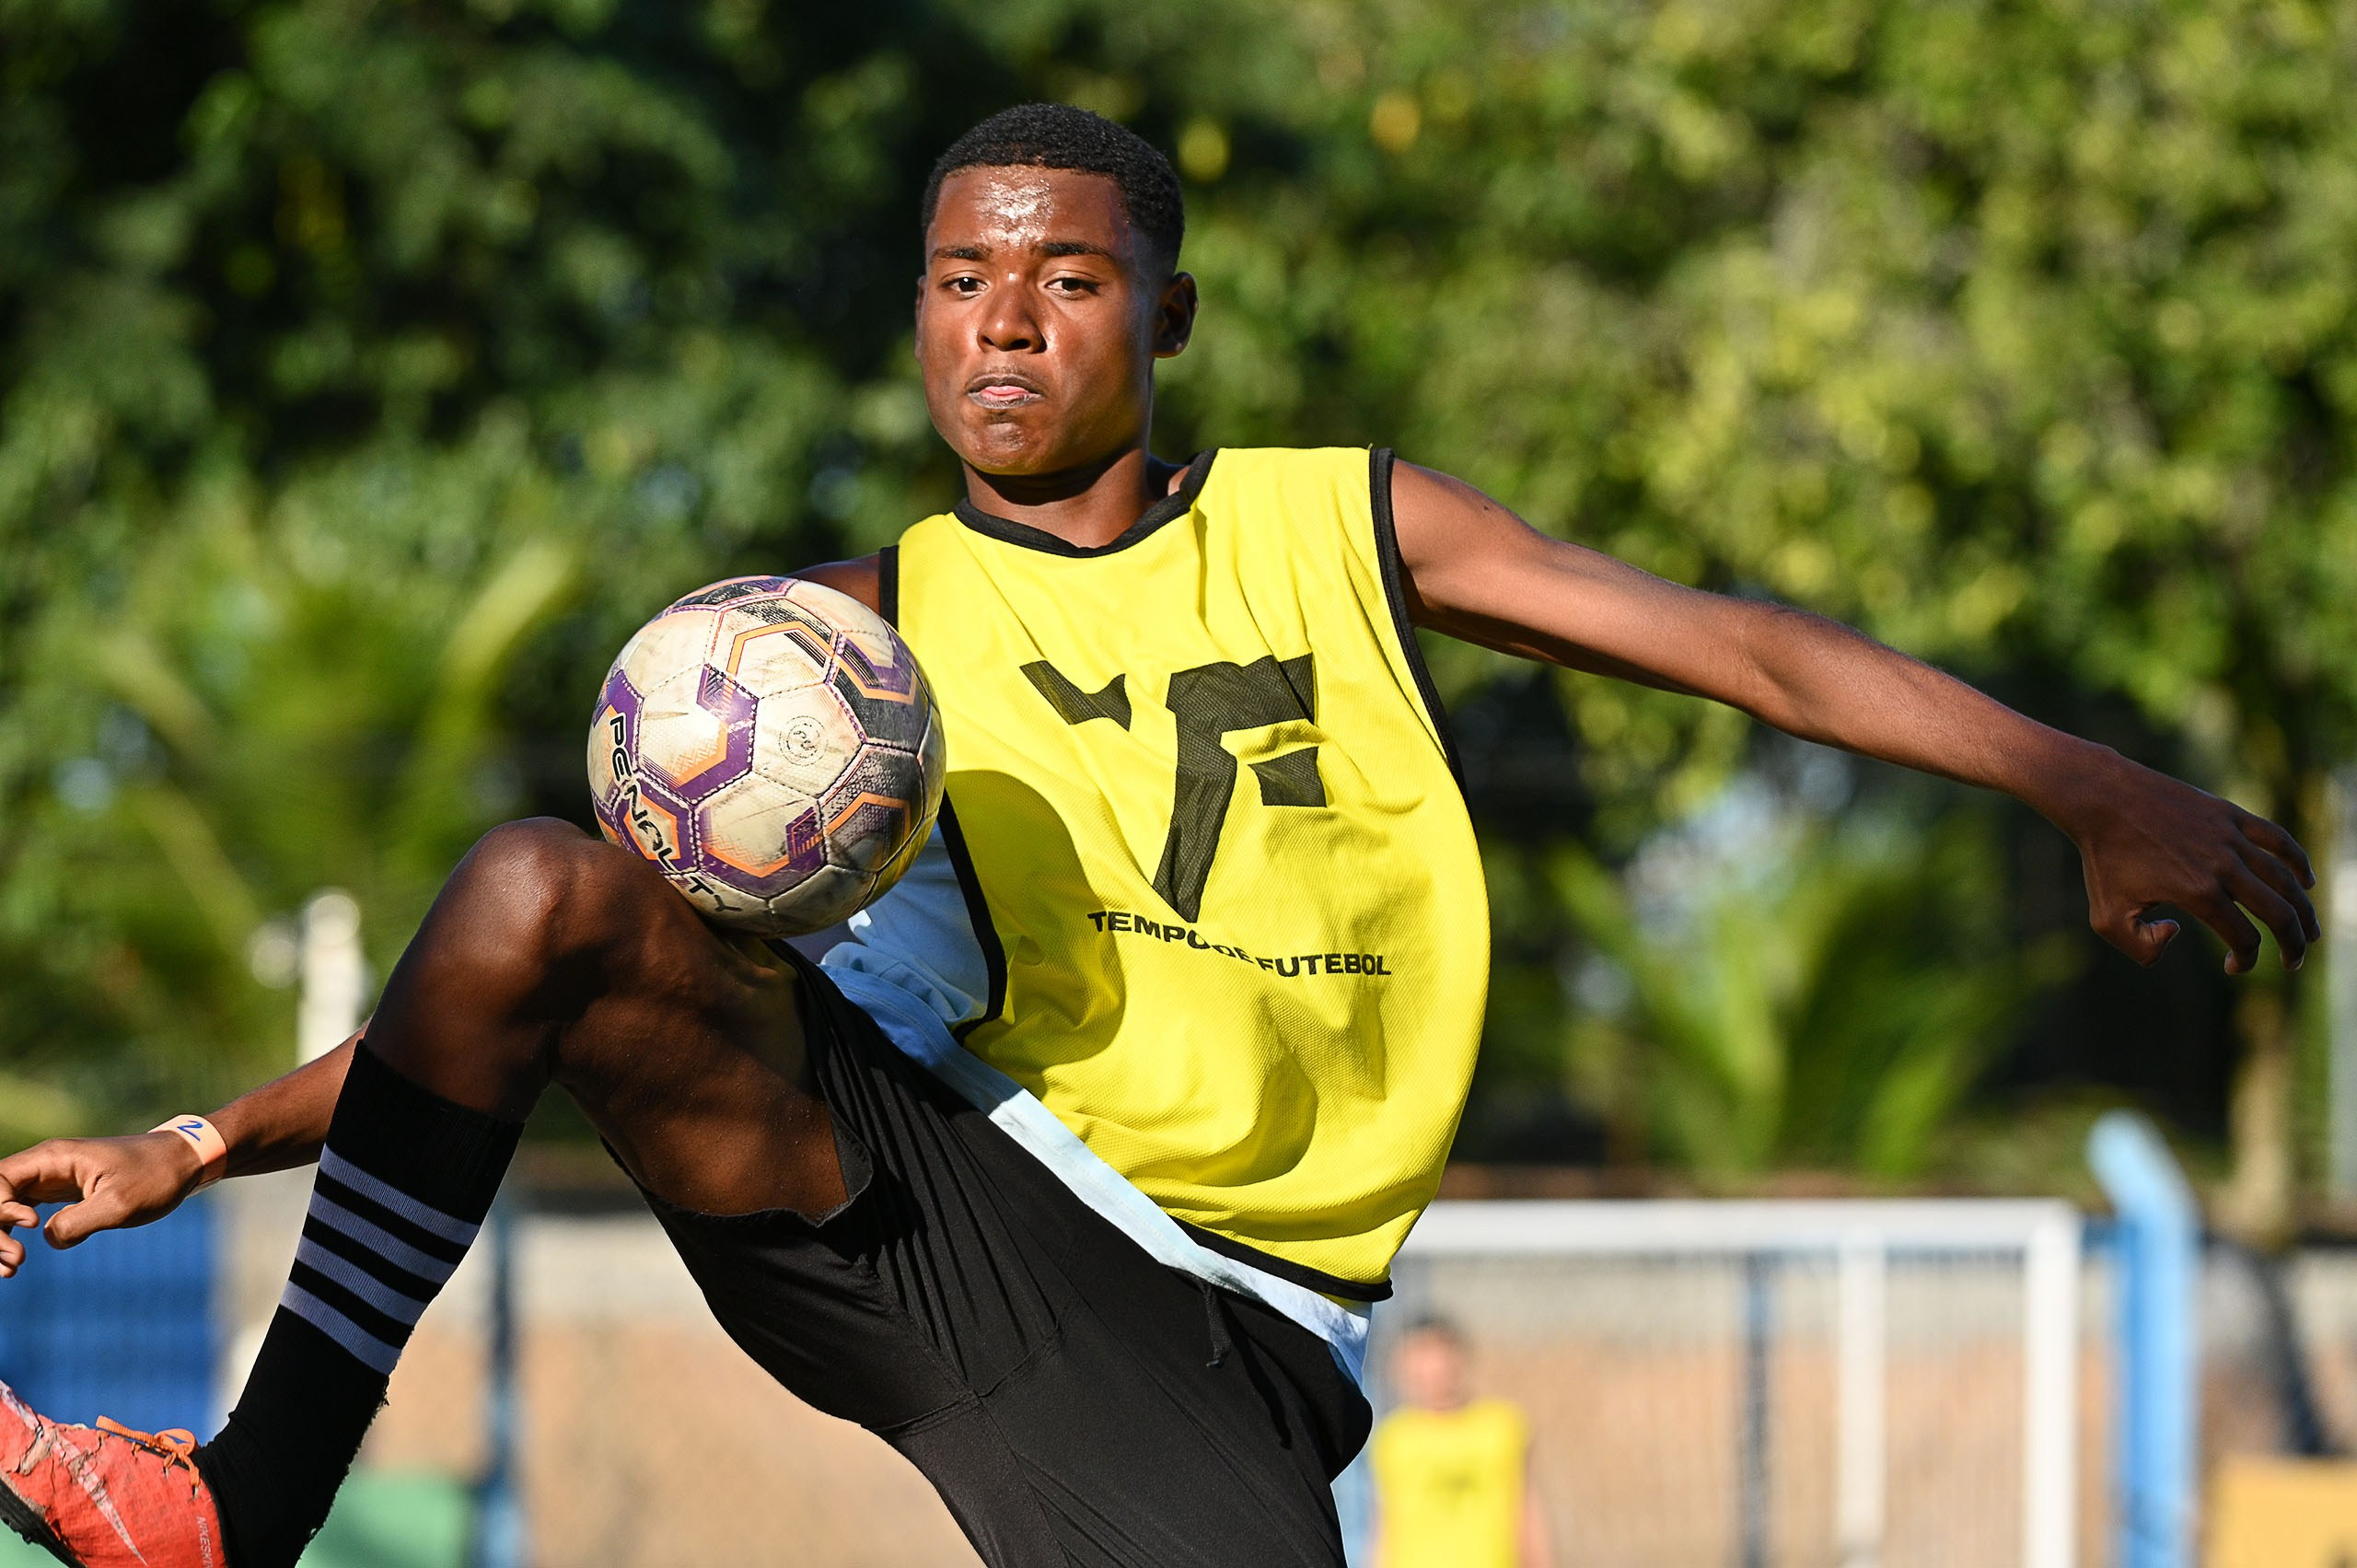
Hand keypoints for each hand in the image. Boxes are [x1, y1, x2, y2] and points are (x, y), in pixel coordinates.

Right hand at [0, 1132, 206, 1277]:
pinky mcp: (61, 1193)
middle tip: (15, 1264)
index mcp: (53, 1158)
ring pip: (5, 1206)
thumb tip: (44, 1239)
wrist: (185, 1162)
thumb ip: (75, 1223)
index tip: (28, 1228)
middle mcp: (45, 1164)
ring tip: (13, 1270)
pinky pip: (21, 1212)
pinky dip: (14, 1234)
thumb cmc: (156, 1177)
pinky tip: (18, 1259)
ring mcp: (51, 1178)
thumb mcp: (119, 1204)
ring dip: (1, 1236)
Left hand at [2062, 751, 2317, 973]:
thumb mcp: (2107, 917)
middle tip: (2294, 961)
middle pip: (2280, 913)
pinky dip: (2297, 861)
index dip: (2246, 960)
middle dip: (2293, 943)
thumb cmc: (2102, 859)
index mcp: (2198, 894)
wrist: (2101, 798)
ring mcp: (2230, 837)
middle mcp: (2222, 866)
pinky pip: (2278, 839)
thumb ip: (2141, 948)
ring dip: (2303, 909)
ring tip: (2310, 932)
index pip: (2244, 939)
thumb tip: (2177, 933)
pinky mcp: (2229, 814)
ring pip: (2285, 879)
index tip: (2233, 966)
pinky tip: (2305, 881)